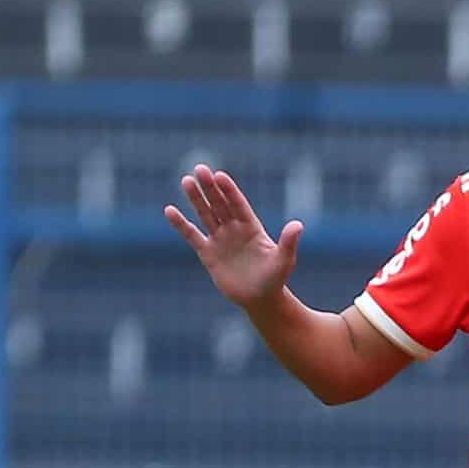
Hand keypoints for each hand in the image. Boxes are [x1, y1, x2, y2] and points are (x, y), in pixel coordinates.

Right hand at [164, 165, 302, 309]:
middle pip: (220, 204)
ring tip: (187, 180)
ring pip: (206, 214)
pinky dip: (181, 224)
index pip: (238, 205)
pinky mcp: (208, 253)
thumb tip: (298, 225)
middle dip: (211, 188)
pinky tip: (170, 210)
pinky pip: (192, 235)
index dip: (229, 191)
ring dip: (196, 199)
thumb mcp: (284, 260)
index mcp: (252, 228)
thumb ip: (288, 242)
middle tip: (200, 168)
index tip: (220, 175)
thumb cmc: (275, 279)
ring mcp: (220, 240)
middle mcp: (234, 230)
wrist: (260, 299)